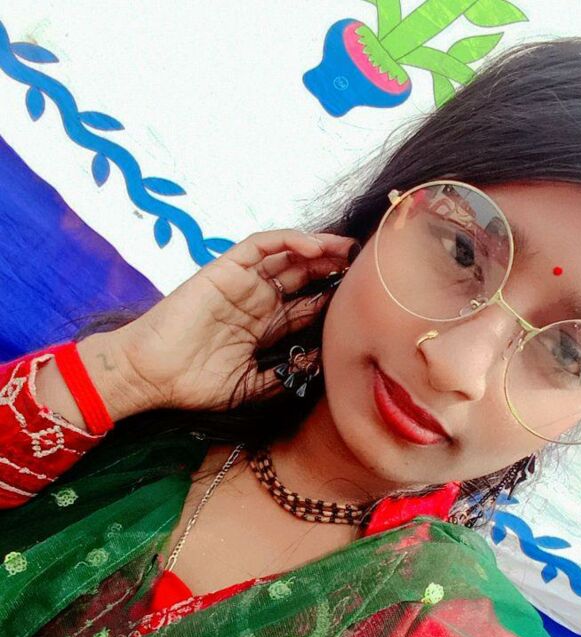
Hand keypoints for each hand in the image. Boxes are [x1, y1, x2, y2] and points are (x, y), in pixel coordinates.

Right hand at [114, 229, 354, 411]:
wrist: (152, 375)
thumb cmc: (194, 384)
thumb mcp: (250, 385)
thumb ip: (283, 375)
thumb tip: (320, 364)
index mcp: (262, 326)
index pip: (304, 305)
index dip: (332, 298)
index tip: (361, 298)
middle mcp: (255, 300)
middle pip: (302, 276)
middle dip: (332, 268)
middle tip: (362, 265)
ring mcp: (241, 283)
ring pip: (286, 256)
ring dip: (317, 249)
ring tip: (346, 249)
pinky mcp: (224, 269)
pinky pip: (260, 246)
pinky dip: (287, 241)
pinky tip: (313, 247)